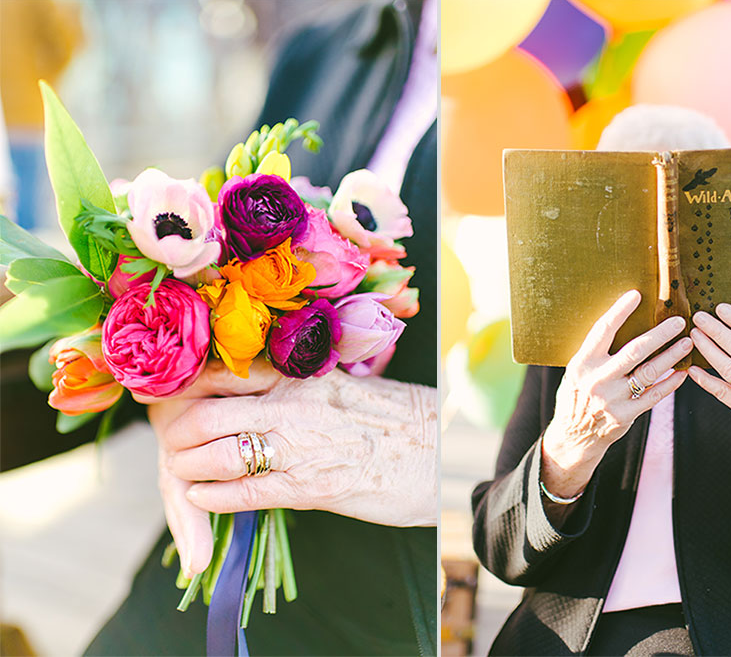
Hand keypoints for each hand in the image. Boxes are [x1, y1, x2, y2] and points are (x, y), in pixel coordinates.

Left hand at [139, 359, 436, 575]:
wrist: (433, 452)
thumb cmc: (390, 417)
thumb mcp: (340, 384)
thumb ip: (296, 382)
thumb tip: (254, 387)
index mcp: (300, 374)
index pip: (222, 371)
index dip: (181, 386)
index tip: (159, 394)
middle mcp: (293, 404)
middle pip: (206, 412)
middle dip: (174, 431)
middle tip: (166, 440)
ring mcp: (298, 445)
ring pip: (217, 452)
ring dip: (187, 466)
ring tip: (181, 471)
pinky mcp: (308, 486)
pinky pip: (244, 492)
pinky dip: (213, 496)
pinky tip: (202, 497)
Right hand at [541, 290, 691, 505]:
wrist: (573, 436)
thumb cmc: (578, 394)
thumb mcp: (577, 370)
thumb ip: (596, 352)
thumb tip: (622, 322)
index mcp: (582, 362)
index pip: (603, 330)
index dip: (620, 311)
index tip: (637, 295)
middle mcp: (597, 379)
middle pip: (634, 350)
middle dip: (660, 334)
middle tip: (679, 321)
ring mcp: (612, 399)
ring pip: (649, 372)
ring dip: (671, 356)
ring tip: (688, 342)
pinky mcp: (625, 416)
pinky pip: (654, 396)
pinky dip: (670, 383)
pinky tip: (682, 373)